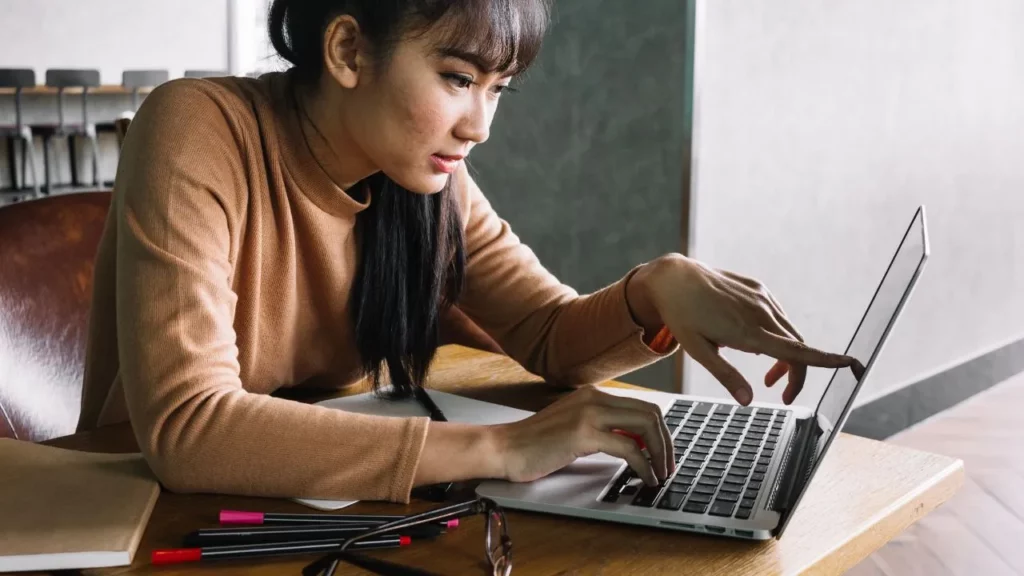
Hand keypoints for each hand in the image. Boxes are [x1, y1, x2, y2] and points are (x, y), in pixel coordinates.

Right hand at [492, 386, 673, 486]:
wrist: (504, 448)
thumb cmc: (534, 443)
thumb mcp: (574, 427)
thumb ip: (601, 428)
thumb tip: (634, 441)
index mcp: (593, 395)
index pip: (642, 406)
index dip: (660, 432)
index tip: (664, 453)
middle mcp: (594, 398)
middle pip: (650, 413)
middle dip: (666, 442)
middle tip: (668, 466)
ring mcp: (588, 413)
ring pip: (645, 426)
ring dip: (660, 453)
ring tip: (661, 473)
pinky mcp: (583, 434)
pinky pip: (628, 448)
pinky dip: (644, 465)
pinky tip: (645, 477)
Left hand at [634, 254, 854, 404]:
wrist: (674, 278)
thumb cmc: (682, 317)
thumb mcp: (697, 351)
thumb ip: (726, 376)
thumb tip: (749, 402)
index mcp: (748, 332)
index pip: (797, 351)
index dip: (826, 360)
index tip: (851, 364)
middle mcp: (761, 313)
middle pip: (798, 349)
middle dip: (796, 375)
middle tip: (782, 395)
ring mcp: (761, 299)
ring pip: (790, 333)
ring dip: (786, 357)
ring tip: (768, 376)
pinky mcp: (758, 289)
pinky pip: (778, 316)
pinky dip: (777, 335)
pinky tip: (757, 343)